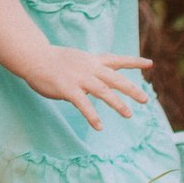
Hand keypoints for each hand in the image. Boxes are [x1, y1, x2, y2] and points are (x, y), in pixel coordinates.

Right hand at [22, 45, 153, 131]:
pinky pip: (83, 104)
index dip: (133, 62)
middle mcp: (89, 68)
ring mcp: (79, 78)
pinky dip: (92, 116)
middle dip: (131, 89)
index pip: (116, 60)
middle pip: (115, 78)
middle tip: (145, 100)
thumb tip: (100, 81)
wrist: (33, 56)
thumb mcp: (76, 60)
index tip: (150, 63)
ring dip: (117, 104)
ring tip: (128, 115)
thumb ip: (90, 69)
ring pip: (103, 91)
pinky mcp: (68, 88)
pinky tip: (99, 126)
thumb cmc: (53, 60)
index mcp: (92, 61)